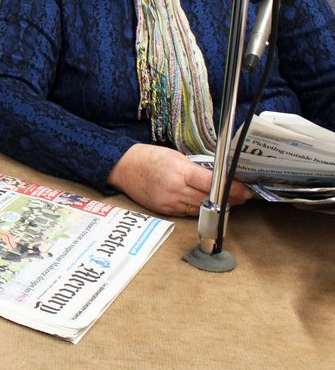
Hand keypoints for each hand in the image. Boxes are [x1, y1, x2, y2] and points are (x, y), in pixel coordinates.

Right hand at [107, 143, 252, 216]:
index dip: (232, 189)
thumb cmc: (148, 158)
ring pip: (201, 208)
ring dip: (217, 206)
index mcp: (178, 172)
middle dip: (229, 199)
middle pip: (209, 199)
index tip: (246, 190)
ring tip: (230, 201)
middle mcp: (174, 190)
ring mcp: (169, 202)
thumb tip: (218, 178)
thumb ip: (196, 169)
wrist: (123, 167)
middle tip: (244, 196)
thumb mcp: (176, 156)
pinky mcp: (164, 210)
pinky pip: (188, 212)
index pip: (211, 184)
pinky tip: (208, 205)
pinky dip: (200, 209)